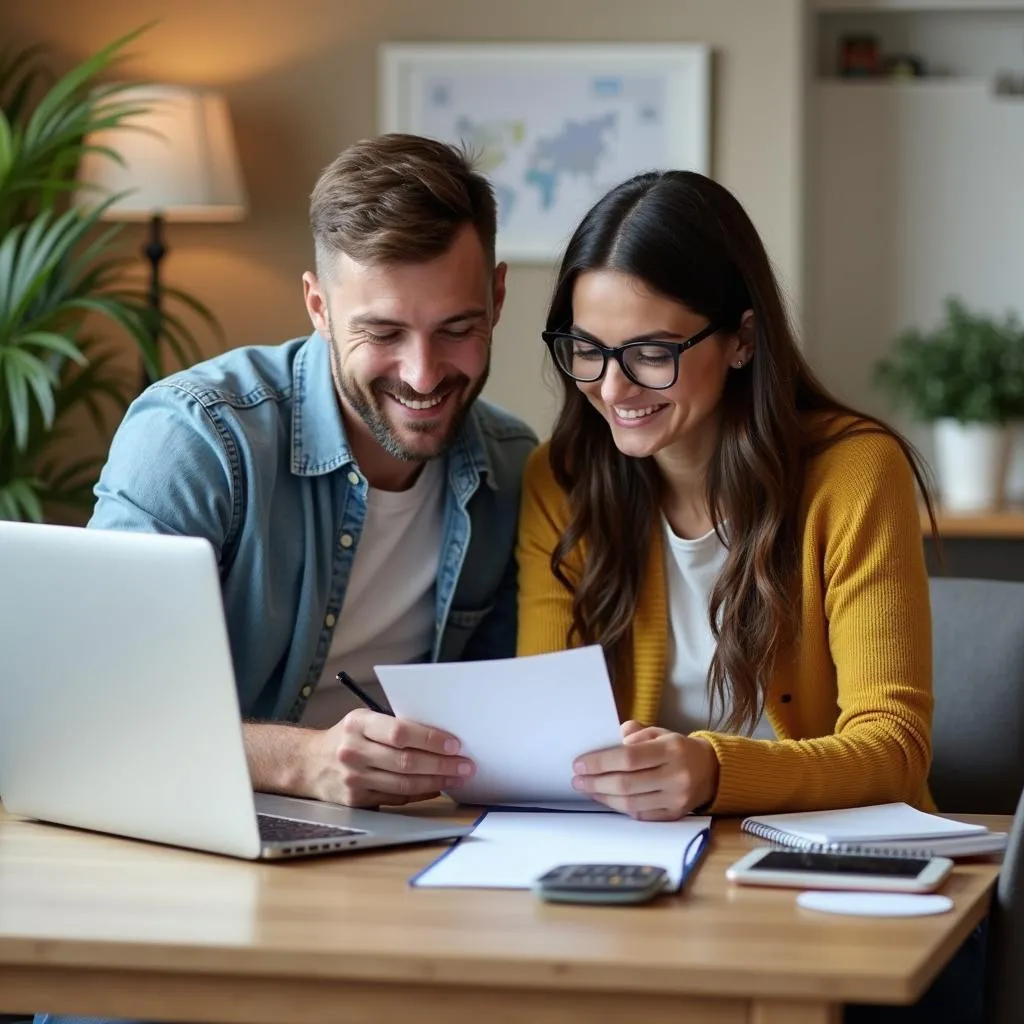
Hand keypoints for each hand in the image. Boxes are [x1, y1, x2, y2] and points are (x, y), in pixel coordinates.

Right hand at [306, 710, 475, 807]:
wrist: (308, 763)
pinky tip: (436, 787)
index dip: (430, 739)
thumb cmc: (346, 737)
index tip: (454, 744)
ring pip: (404, 783)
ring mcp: (353, 779)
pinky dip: (420, 792)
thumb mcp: (363, 721)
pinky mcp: (356, 800)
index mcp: (357, 723)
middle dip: (442, 764)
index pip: (400, 731)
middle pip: (406, 761)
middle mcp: (353, 751)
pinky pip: (396, 797)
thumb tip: (439, 736)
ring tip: (457, 777)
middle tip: (465, 764)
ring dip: (436, 781)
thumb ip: (393, 725)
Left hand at [571, 720, 719, 819]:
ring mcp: (676, 799)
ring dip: (603, 797)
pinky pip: (640, 815)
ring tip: (587, 789)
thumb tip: (606, 743)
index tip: (579, 763)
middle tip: (577, 779)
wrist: (710, 771)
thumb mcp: (658, 732)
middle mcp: (675, 776)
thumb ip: (632, 734)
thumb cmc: (676, 748)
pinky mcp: (674, 815)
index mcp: (671, 749)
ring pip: (631, 803)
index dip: (600, 762)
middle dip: (596, 782)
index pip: (629, 758)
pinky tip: (606, 798)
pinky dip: (619, 807)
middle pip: (627, 784)